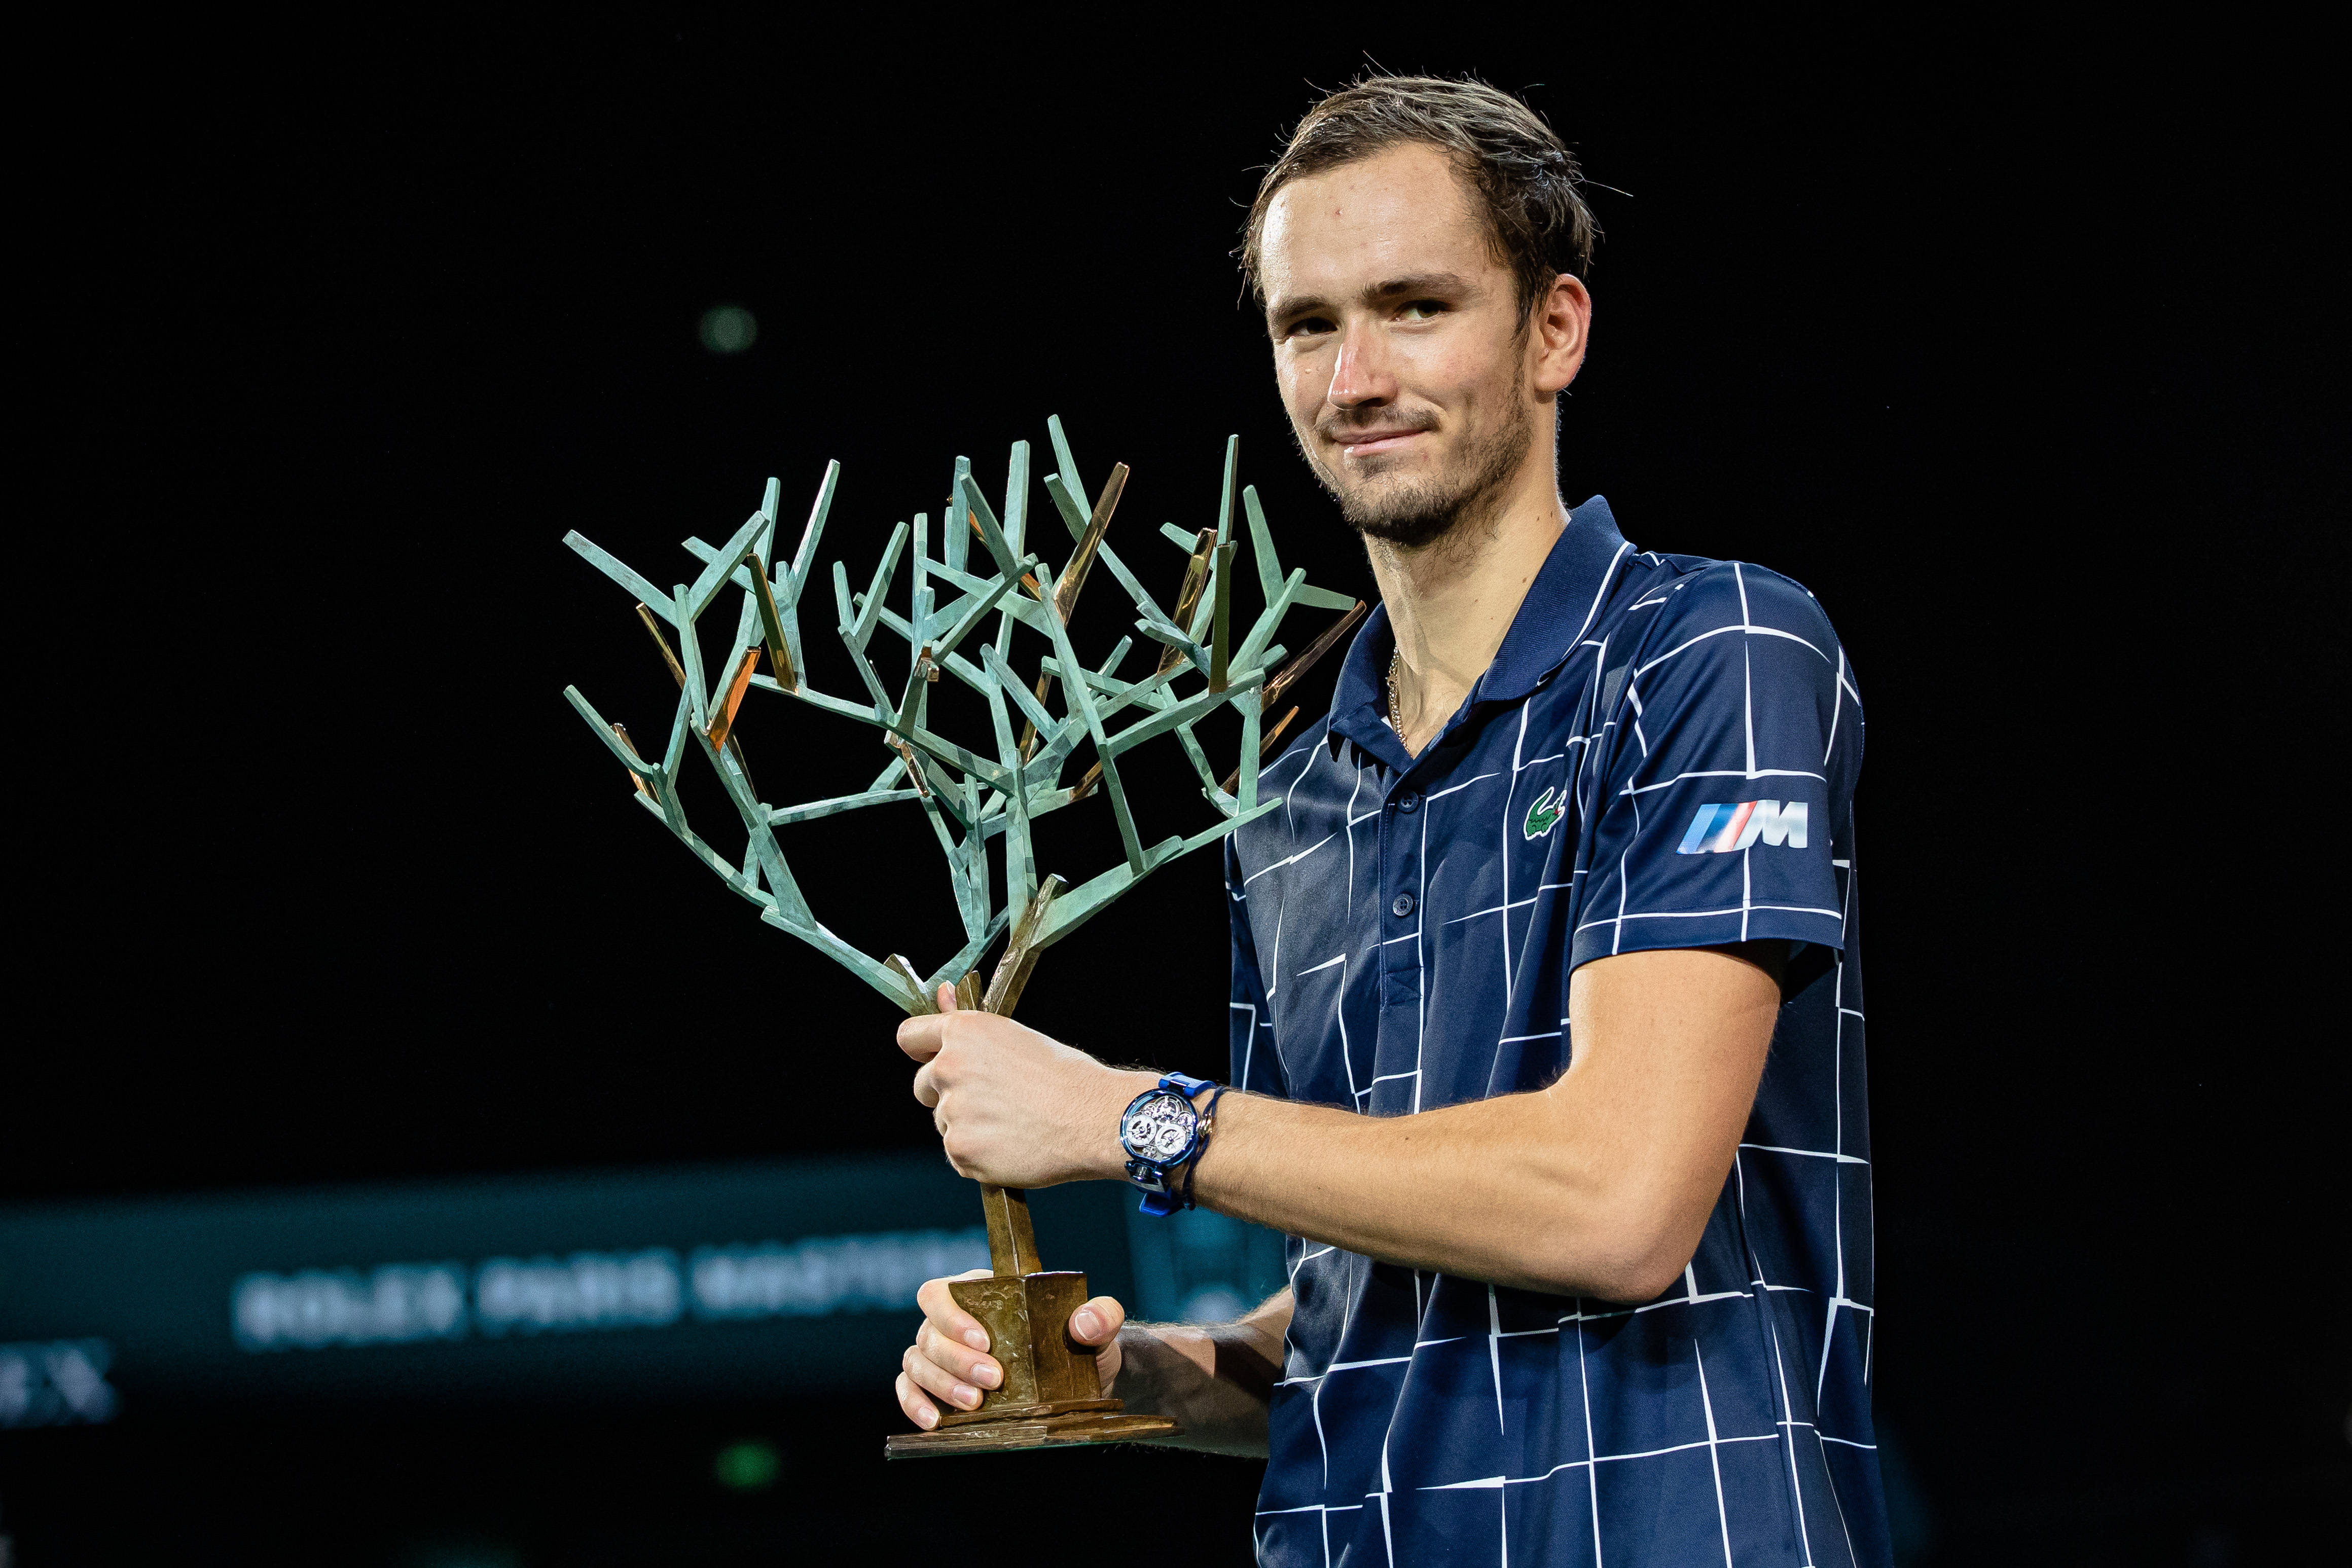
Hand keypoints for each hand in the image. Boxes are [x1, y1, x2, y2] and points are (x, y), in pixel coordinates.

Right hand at [895, 1268, 1129, 1428]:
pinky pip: (908, 1389)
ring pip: (917, 1362)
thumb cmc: (1083, 1346)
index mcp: (982, 1294)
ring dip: (941, 1384)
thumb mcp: (1100, 1328)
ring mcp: (941, 1355)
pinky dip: (914, 1404)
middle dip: (956, 1360)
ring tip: (974, 1405)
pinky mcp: (940, 1387)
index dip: (952, 1316)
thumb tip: (1084, 1322)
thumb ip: (1101, 1315)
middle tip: (993, 1380)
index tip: (984, 1342)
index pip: (941, 1293)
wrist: (1083, 1385)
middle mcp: (952, 1323)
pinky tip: (934, 1422)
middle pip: (929, 1333)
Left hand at [898, 984, 1149, 1188]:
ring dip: (968, 1126)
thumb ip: (970, 1028)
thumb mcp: (1016, 1037)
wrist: (1094, 1119)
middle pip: (922, 1085)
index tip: (932, 1059)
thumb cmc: (1064, 1076)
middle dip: (946, 1094)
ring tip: (1013, 1123)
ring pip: (944, 1122)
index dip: (921, 1050)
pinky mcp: (960, 1150)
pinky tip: (1013, 1145)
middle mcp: (949, 1068)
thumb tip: (942, 992)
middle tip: (991, 1100)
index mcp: (963, 1033)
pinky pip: (958, 1153)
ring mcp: (952, 1112)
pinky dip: (979, 1155)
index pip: (909, 1036)